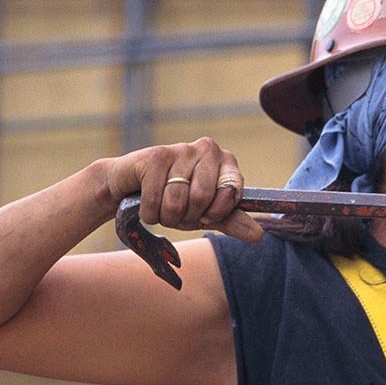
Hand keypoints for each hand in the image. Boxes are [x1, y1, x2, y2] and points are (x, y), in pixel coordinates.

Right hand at [96, 136, 263, 240]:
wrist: (127, 189)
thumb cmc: (173, 200)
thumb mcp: (206, 213)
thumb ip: (232, 221)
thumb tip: (258, 235)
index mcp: (226, 161)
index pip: (232, 193)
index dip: (214, 213)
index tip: (204, 214)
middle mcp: (207, 149)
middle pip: (202, 199)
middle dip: (186, 216)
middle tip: (177, 211)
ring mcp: (180, 149)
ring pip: (177, 202)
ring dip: (165, 216)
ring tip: (161, 206)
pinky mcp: (154, 155)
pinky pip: (155, 200)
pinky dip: (149, 212)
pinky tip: (144, 202)